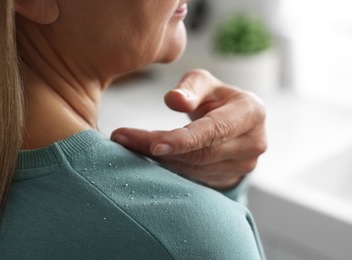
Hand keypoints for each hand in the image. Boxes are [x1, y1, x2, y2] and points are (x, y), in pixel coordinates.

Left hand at [111, 69, 266, 188]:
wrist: (236, 123)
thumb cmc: (216, 97)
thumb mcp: (205, 83)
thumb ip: (190, 87)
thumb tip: (173, 100)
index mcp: (251, 113)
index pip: (214, 130)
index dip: (184, 140)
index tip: (153, 145)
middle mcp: (253, 142)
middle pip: (201, 153)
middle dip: (159, 149)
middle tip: (122, 140)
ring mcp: (244, 164)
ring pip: (195, 169)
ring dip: (160, 161)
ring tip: (128, 146)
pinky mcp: (231, 177)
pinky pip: (195, 177)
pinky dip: (170, 168)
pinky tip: (147, 158)